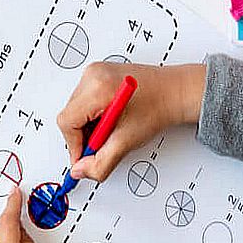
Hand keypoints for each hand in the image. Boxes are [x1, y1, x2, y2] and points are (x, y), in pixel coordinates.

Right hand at [56, 62, 205, 182]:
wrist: (175, 92)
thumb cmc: (158, 108)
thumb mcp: (127, 142)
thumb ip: (100, 163)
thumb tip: (80, 170)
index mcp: (97, 88)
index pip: (67, 122)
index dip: (74, 145)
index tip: (85, 157)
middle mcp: (92, 75)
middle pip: (70, 115)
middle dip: (83, 135)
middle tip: (104, 143)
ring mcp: (95, 72)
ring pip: (75, 109)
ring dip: (88, 125)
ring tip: (112, 128)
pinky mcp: (98, 73)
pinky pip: (83, 100)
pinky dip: (93, 115)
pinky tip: (112, 118)